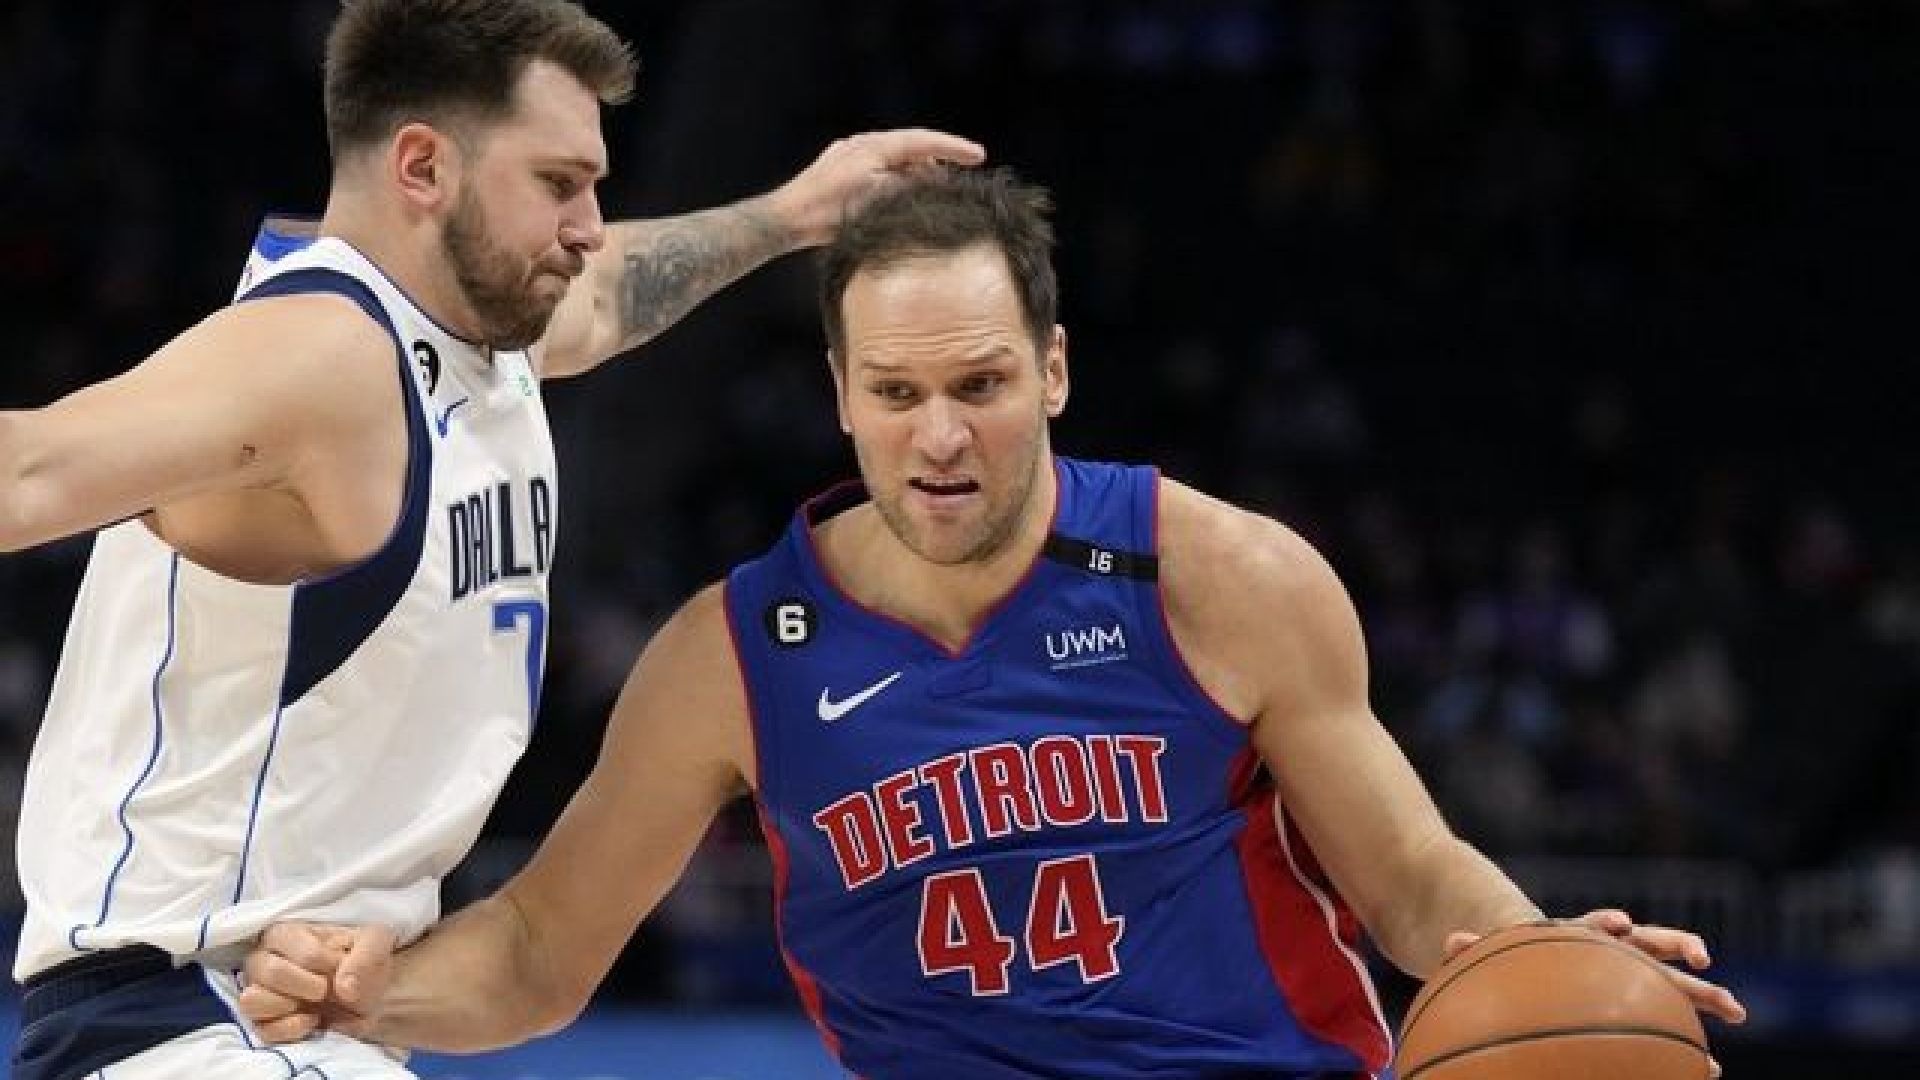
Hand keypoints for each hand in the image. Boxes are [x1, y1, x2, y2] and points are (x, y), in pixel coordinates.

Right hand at [238, 921, 396, 1042]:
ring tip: (313, 1007)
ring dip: (286, 1006)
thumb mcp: (376, 942)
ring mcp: (261, 992)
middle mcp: (265, 959)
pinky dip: (289, 1030)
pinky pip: (262, 1030)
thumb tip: (345, 988)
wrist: (368, 991)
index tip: (341, 966)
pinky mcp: (264, 1021)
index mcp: (288, 933)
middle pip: (267, 971)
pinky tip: (312, 1021)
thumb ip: (367, 956)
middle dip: (304, 984)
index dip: (324, 962)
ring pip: (251, 1000)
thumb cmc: (362, 958)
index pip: (294, 946)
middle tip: (325, 990)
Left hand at [769, 128, 986, 246]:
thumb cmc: (830, 211)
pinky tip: (901, 197)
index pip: (923, 141)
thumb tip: (935, 181)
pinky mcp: (839, 171)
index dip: (953, 148)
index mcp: (874, 145)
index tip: (979, 155)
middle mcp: (861, 144)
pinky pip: (877, 168)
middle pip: (910, 148)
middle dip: (937, 161)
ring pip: (893, 159)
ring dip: (915, 173)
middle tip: (962, 175)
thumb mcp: (879, 199)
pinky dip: (895, 179)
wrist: (787, 219)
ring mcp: (848, 155)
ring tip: (935, 191)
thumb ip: (910, 186)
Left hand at [1443, 910, 1747, 1078]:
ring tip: (1736, 1010)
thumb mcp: (1493, 950)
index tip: (1622, 923)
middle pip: (1650, 943)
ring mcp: (1631, 971)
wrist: (1535, 951)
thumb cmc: (1513, 954)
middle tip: (1703, 958)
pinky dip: (1687, 1040)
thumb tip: (1450, 943)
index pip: (1593, 922)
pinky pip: (1667, 1019)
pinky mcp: (1637, 995)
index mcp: (1576, 934)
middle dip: (1675, 947)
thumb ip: (1474, 947)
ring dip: (1703, 993)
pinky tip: (1707, 1068)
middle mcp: (1613, 948)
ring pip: (1673, 980)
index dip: (1605, 921)